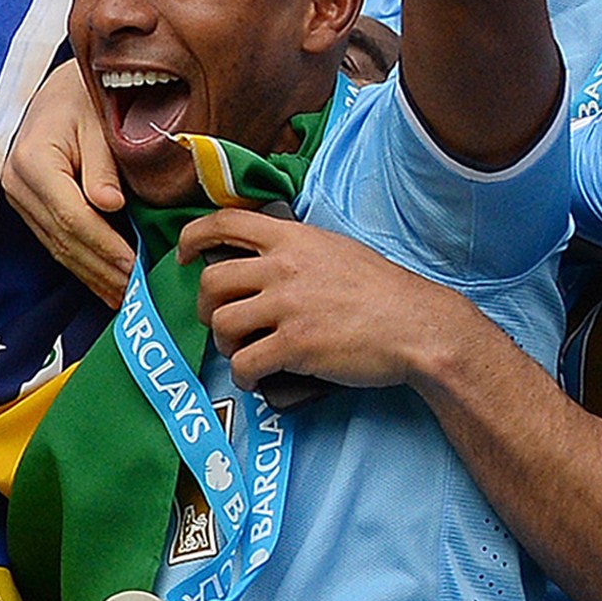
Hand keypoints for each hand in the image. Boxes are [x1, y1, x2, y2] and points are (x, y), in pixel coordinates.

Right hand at [0, 60, 128, 306]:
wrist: (61, 88)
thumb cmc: (85, 97)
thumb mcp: (99, 120)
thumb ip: (103, 163)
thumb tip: (111, 205)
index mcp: (33, 160)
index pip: (72, 216)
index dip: (105, 246)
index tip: (134, 267)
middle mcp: (17, 183)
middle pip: (62, 238)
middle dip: (101, 269)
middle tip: (135, 294)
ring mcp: (19, 197)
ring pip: (57, 247)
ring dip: (92, 275)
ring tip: (124, 297)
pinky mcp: (28, 205)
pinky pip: (55, 241)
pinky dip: (82, 264)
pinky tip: (104, 282)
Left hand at [182, 207, 470, 393]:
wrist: (416, 326)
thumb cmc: (383, 292)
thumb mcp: (337, 250)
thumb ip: (298, 251)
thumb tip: (268, 262)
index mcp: (292, 239)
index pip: (225, 222)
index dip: (194, 237)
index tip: (185, 255)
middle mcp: (282, 267)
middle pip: (212, 281)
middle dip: (206, 306)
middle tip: (220, 320)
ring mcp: (287, 307)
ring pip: (221, 324)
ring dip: (226, 344)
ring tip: (246, 351)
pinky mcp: (294, 346)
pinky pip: (243, 363)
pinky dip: (244, 376)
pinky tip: (257, 378)